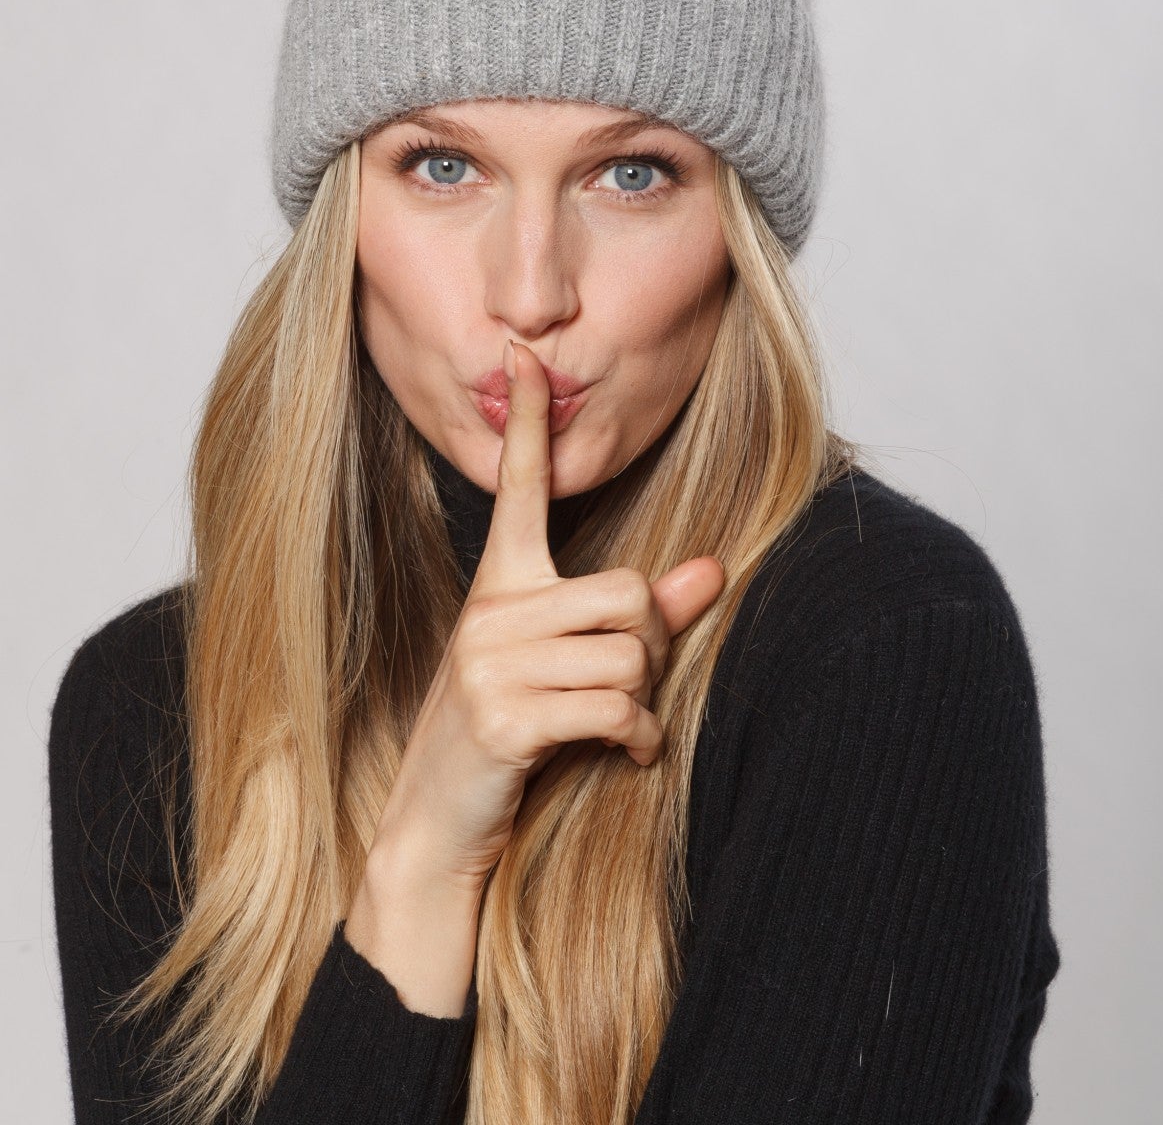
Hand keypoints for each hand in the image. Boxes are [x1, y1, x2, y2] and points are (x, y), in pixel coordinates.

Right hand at [365, 338, 725, 892]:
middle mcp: (492, 611)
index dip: (528, 421)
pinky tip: (626, 753)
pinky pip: (614, 706)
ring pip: (631, 653)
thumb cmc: (509, 732)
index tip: (527, 352)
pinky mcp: (504, 718)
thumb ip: (639, 615)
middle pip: (629, 593)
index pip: (517, 487)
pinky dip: (638, 736)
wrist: (437, 823)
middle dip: (654, 646)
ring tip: (621, 724)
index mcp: (501, 584)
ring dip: (646, 700)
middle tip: (634, 684)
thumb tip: (711, 570)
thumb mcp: (565, 666)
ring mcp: (490, 664)